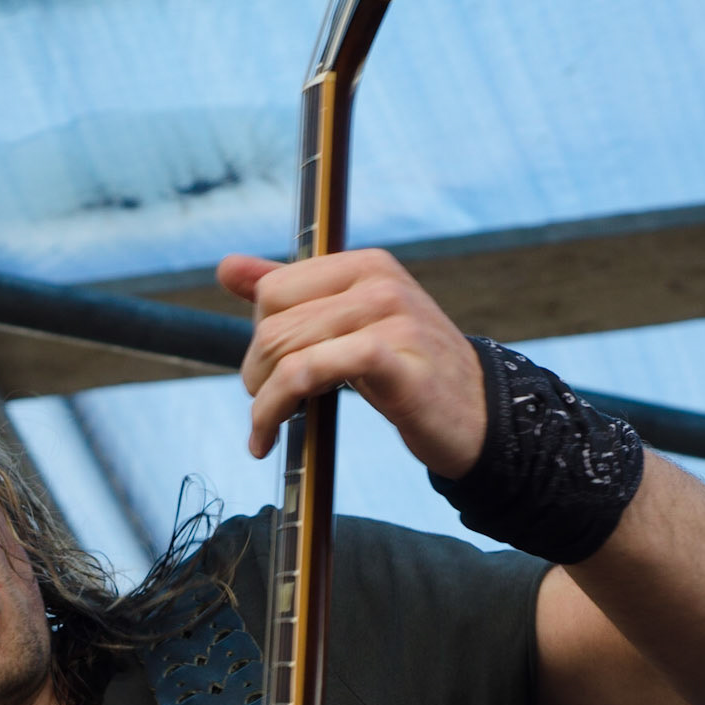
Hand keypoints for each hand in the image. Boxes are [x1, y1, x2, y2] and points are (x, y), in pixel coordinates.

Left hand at [217, 247, 485, 477]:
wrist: (479, 418)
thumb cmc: (410, 375)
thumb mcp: (352, 327)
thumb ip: (292, 294)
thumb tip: (226, 266)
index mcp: (366, 265)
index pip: (274, 290)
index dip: (260, 337)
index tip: (267, 374)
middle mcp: (378, 282)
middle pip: (274, 324)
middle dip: (257, 374)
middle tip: (266, 408)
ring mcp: (390, 317)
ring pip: (287, 352)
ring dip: (263, 402)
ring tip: (266, 427)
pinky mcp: (394, 359)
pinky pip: (309, 374)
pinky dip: (276, 410)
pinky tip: (268, 439)